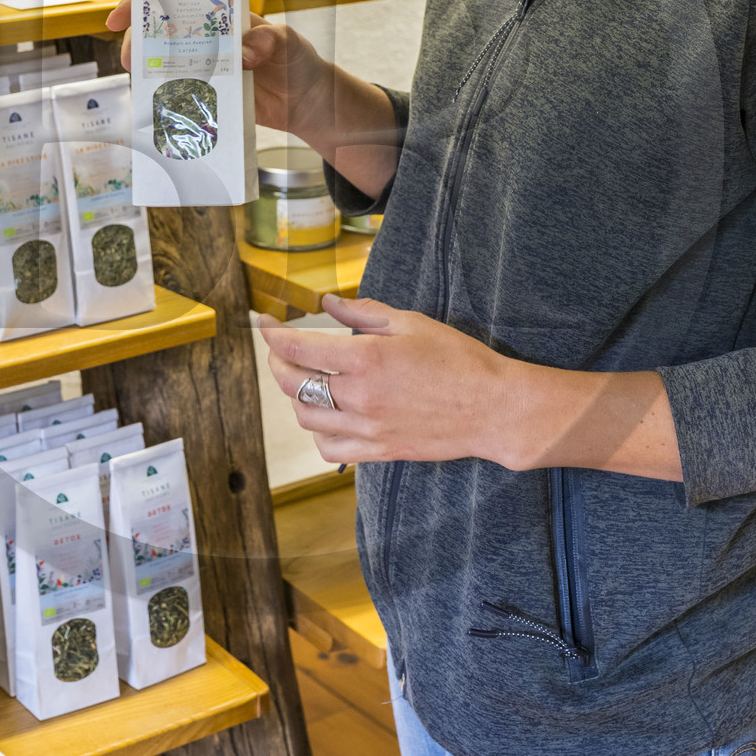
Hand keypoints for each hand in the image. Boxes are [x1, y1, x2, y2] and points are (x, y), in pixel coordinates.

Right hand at [104, 0, 327, 132]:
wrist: (308, 104)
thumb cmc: (300, 62)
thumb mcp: (288, 42)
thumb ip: (269, 41)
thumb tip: (244, 54)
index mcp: (222, 15)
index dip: (143, 2)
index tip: (121, 18)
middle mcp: (208, 37)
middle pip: (161, 31)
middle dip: (138, 42)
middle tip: (129, 60)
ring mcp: (205, 66)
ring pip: (164, 62)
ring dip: (147, 70)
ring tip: (139, 82)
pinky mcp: (208, 94)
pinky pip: (179, 93)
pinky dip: (164, 98)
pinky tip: (154, 105)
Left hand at [263, 295, 683, 480]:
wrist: (492, 408)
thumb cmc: (459, 359)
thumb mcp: (410, 323)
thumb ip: (362, 313)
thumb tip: (326, 303)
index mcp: (364, 358)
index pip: (296, 347)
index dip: (271, 334)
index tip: (262, 323)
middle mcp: (358, 396)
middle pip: (291, 382)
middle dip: (277, 362)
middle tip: (282, 349)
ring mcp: (366, 428)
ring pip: (305, 416)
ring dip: (295, 396)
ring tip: (306, 379)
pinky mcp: (378, 451)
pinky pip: (329, 449)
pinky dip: (318, 432)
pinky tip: (327, 416)